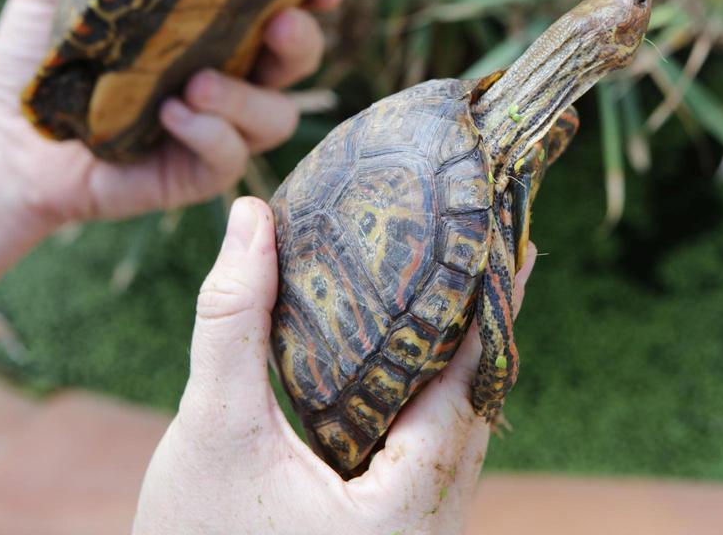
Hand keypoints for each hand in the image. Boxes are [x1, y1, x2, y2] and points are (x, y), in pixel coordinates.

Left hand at [0, 0, 341, 226]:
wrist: (2, 136)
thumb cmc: (38, 56)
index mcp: (217, 24)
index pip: (287, 2)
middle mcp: (232, 73)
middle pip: (301, 57)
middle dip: (302, 39)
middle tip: (278, 21)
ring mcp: (221, 125)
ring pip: (278, 115)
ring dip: (246, 98)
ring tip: (194, 85)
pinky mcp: (197, 172)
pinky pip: (229, 157)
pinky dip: (208, 134)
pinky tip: (168, 117)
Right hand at [133, 197, 534, 534]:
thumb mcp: (216, 430)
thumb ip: (234, 323)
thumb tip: (249, 218)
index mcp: (409, 505)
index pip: (472, 380)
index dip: (489, 303)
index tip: (506, 239)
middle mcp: (435, 522)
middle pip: (479, 399)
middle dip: (483, 321)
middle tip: (489, 242)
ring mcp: (423, 527)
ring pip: (462, 424)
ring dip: (462, 355)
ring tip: (465, 280)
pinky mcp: (402, 526)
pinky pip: (438, 444)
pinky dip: (435, 390)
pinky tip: (421, 348)